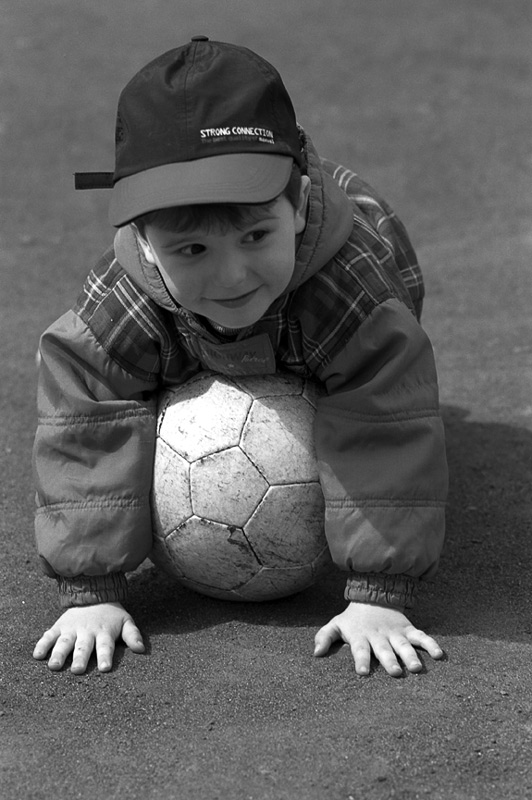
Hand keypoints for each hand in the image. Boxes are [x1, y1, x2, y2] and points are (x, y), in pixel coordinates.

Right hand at [33, 602, 144, 673]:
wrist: (93, 592)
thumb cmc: (111, 615)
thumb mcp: (125, 621)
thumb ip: (132, 635)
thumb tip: (141, 649)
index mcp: (104, 632)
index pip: (106, 646)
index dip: (106, 656)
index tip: (105, 668)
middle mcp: (87, 631)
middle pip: (83, 647)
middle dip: (80, 658)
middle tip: (77, 670)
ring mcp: (71, 629)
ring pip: (64, 643)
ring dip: (58, 654)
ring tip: (54, 666)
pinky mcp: (59, 626)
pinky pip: (49, 635)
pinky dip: (42, 644)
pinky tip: (37, 655)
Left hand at [313, 602, 443, 676]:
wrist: (373, 596)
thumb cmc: (353, 619)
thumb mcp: (336, 624)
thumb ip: (325, 637)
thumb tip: (315, 654)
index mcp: (361, 637)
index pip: (360, 649)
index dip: (360, 660)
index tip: (362, 672)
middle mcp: (379, 636)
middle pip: (384, 650)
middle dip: (390, 661)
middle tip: (396, 673)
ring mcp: (395, 633)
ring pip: (404, 645)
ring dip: (410, 656)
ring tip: (417, 668)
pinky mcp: (409, 630)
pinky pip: (421, 637)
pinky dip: (431, 644)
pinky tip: (439, 654)